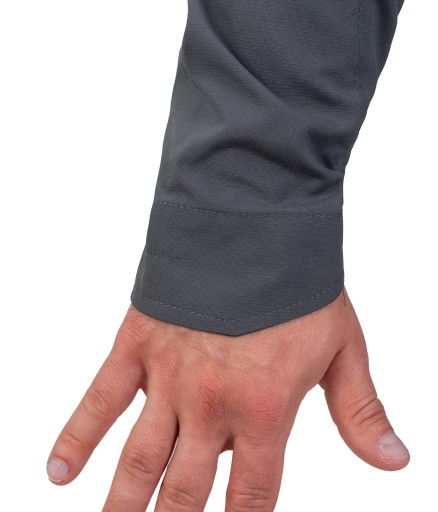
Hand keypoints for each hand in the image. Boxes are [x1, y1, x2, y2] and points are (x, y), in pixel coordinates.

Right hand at [46, 289, 408, 510]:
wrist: (252, 226)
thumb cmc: (298, 286)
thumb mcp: (342, 349)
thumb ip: (361, 411)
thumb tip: (394, 461)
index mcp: (264, 409)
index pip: (251, 499)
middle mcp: (211, 404)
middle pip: (186, 492)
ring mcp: (168, 378)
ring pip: (139, 459)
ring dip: (122, 506)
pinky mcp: (138, 346)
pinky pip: (100, 399)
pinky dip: (76, 436)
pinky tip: (57, 471)